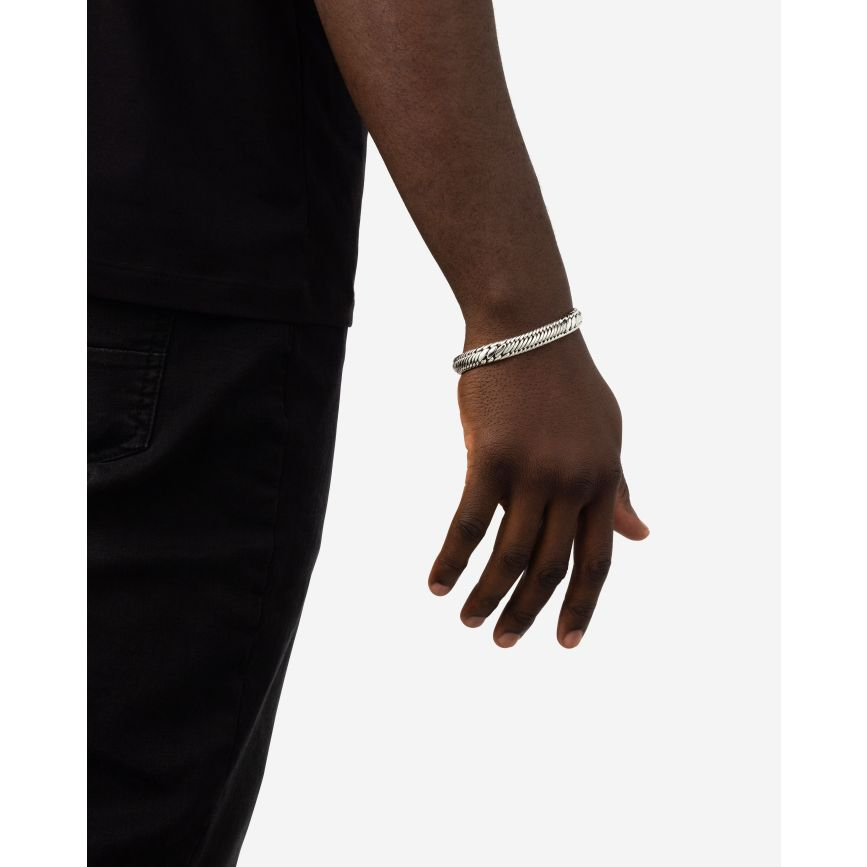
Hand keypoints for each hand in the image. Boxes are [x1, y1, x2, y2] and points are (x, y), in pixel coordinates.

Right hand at [428, 329, 648, 647]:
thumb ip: (619, 488)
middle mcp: (574, 482)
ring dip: (489, 595)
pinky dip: (452, 560)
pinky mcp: (491, 458)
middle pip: (553, 566)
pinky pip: (468, 524)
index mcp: (604, 479)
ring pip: (511, 553)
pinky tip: (437, 585)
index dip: (584, 605)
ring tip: (469, 620)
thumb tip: (640, 535)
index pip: (599, 558)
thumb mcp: (607, 435)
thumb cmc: (565, 382)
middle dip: (528, 611)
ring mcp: (534, 471)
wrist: (527, 327)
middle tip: (503, 642)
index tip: (567, 642)